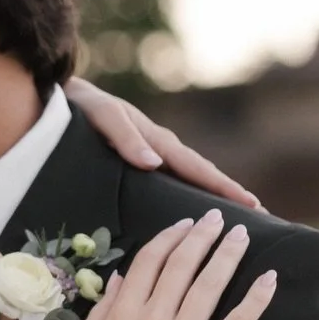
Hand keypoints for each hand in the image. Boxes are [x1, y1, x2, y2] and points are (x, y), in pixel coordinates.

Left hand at [65, 77, 261, 210]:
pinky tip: (187, 218)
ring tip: (231, 222)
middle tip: (257, 220)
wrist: (61, 97)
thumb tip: (154, 163)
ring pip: (188, 181)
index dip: (224, 188)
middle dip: (228, 196)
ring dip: (210, 199)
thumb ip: (125, 137)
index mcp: (157, 141)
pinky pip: (169, 183)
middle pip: (201, 176)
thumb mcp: (102, 116)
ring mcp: (151, 156)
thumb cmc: (81, 107)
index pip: (198, 169)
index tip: (252, 206)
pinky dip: (186, 196)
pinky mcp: (138, 163)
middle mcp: (159, 150)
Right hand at [65, 210, 275, 319]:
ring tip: (242, 235)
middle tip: (217, 217)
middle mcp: (154, 319)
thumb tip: (119, 280)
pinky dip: (254, 299)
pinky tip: (269, 279)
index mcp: (123, 315)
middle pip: (182, 265)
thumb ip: (100, 313)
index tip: (183, 224)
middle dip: (202, 235)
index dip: (169, 237)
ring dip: (228, 255)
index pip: (149, 261)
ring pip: (210, 285)